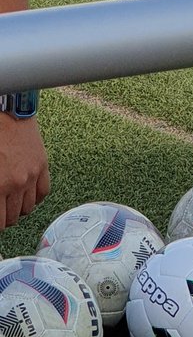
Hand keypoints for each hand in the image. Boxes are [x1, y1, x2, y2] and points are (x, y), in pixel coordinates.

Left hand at [0, 114, 49, 228]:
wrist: (9, 115)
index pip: (0, 222)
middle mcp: (17, 183)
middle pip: (13, 217)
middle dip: (5, 219)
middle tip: (1, 212)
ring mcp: (32, 175)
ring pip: (29, 208)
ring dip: (19, 210)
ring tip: (12, 204)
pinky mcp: (43, 165)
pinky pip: (44, 192)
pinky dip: (36, 198)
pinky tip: (27, 195)